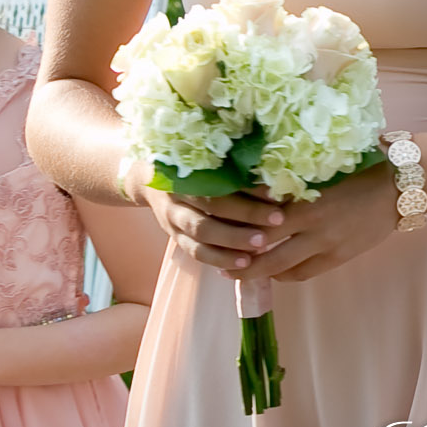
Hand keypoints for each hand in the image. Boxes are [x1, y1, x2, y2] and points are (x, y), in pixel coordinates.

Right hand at [133, 171, 287, 274]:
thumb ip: (234, 168)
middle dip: (247, 214)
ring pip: (203, 233)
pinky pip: (197, 253)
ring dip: (234, 241)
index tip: (277, 193)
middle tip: (277, 220)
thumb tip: (275, 172)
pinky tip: (243, 264)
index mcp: (189, 169)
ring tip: (261, 248)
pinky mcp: (176, 238)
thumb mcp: (206, 161)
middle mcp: (179, 194)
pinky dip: (221, 259)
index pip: (221, 179)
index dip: (249, 187)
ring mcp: (174, 219)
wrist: (149, 181)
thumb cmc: (191, 168)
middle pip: (213, 206)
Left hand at [136, 163, 399, 283]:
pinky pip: (304, 273)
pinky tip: (274, 274)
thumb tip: (261, 174)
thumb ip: (294, 176)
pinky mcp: (338, 257)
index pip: (260, 211)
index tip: (216, 216)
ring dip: (258, 271)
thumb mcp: (324, 166)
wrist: (400, 187)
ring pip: (282, 266)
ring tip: (238, 273)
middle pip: (265, 247)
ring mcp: (326, 244)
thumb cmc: (362, 166)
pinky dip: (285, 275)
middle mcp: (311, 224)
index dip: (236, 217)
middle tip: (218, 259)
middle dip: (239, 257)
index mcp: (305, 196)